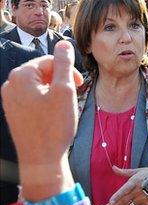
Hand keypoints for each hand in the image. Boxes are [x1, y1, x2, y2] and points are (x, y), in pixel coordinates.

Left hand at [1, 40, 82, 200]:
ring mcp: (11, 101)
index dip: (68, 71)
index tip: (79, 85)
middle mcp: (11, 85)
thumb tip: (64, 44)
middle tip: (72, 97)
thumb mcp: (64, 91)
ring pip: (39, 86)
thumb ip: (64, 63)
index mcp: (21, 76)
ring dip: (54, 92)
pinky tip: (54, 115)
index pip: (49, 61)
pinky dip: (46, 102)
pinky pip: (33, 99)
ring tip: (64, 108)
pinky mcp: (15, 113)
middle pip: (42, 73)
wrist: (41, 161)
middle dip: (61, 81)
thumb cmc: (54, 127)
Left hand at [100, 165, 147, 204]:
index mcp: (135, 181)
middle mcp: (139, 191)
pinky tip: (130, 202)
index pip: (124, 190)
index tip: (110, 201)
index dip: (117, 196)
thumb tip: (113, 167)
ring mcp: (144, 198)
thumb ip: (124, 172)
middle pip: (124, 200)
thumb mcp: (138, 170)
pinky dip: (132, 204)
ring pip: (130, 204)